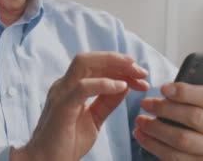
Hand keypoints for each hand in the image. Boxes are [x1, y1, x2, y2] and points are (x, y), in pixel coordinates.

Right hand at [11, 52, 149, 160]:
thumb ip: (107, 101)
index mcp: (71, 86)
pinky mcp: (62, 105)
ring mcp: (61, 92)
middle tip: (141, 71)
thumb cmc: (67, 142)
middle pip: (90, 59)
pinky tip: (121, 87)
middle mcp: (64, 84)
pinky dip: (104, 83)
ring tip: (134, 74)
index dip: (119, 66)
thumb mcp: (94, 118)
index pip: (95, 66)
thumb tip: (124, 85)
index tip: (141, 76)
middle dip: (118, 60)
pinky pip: (84, 87)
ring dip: (113, 65)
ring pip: (84, 64)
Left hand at [134, 51, 202, 159]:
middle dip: (165, 109)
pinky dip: (153, 145)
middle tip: (145, 103)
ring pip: (181, 140)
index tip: (163, 88)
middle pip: (193, 118)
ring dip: (155, 129)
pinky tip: (141, 135)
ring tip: (139, 119)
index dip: (184, 92)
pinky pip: (173, 157)